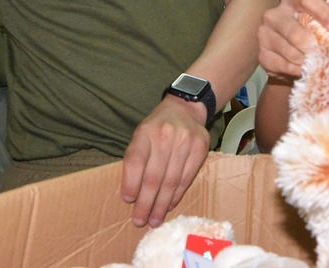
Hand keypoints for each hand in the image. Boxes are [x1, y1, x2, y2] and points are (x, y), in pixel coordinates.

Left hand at [120, 96, 210, 227]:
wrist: (185, 109)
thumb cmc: (157, 127)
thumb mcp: (141, 135)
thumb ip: (136, 159)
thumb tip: (132, 194)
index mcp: (145, 132)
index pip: (135, 161)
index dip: (130, 183)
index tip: (128, 201)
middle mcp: (165, 136)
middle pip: (153, 176)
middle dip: (146, 203)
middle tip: (140, 220)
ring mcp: (185, 141)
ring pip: (171, 181)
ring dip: (162, 204)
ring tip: (155, 220)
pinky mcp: (200, 148)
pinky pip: (186, 178)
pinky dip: (177, 195)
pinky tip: (169, 205)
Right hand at [257, 0, 328, 79]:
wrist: (289, 54)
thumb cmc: (310, 33)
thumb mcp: (321, 23)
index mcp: (292, 0)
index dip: (324, 13)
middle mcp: (274, 14)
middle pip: (296, 33)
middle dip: (314, 48)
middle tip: (326, 56)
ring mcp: (264, 34)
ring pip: (291, 53)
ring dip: (307, 62)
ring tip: (315, 64)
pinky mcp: (262, 55)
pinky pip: (284, 66)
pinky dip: (298, 71)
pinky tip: (302, 69)